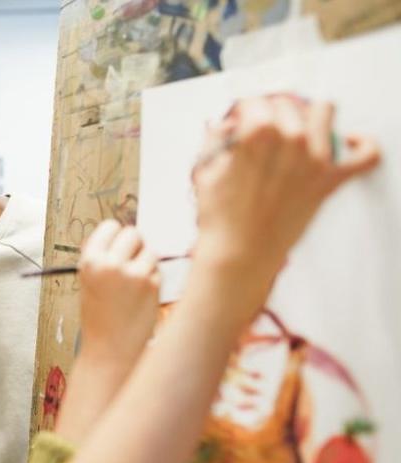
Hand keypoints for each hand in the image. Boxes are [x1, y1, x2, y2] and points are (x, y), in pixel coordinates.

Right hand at [53, 220, 158, 441]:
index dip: (117, 237)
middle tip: (131, 264)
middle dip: (135, 246)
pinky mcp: (152, 284)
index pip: (110, 227)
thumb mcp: (89, 282)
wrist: (110, 350)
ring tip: (135, 286)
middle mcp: (109, 263)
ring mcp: (132, 273)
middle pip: (133, 233)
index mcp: (89, 261)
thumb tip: (120, 232)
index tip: (119, 248)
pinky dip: (154, 279)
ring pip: (150, 251)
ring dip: (147, 263)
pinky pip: (158, 269)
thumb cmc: (100, 317)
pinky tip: (142, 298)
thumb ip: (101, 257)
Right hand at [193, 96, 379, 275]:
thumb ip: (215, 138)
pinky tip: (349, 142)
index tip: (241, 123)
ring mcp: (315, 159)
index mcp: (257, 133)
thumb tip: (227, 124)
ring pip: (325, 111)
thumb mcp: (205, 170)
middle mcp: (291, 139)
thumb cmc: (221, 216)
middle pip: (288, 104)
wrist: (239, 252)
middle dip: (273, 114)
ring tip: (298, 132)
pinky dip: (362, 145)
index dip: (244, 113)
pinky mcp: (330, 180)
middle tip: (264, 133)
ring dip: (310, 118)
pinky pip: (365, 155)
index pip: (255, 102)